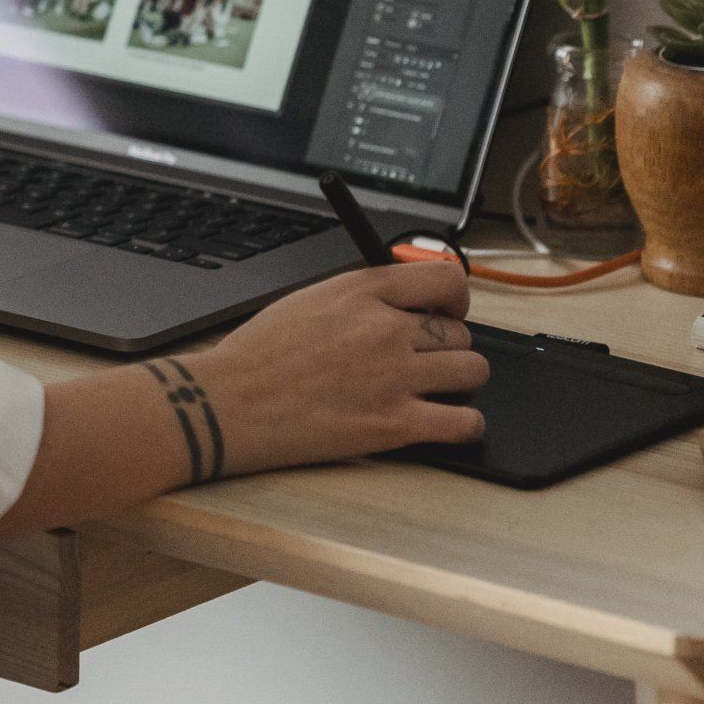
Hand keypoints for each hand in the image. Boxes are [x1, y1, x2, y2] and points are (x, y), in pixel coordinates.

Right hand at [192, 259, 487, 476]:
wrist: (231, 402)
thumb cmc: (259, 354)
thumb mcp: (311, 299)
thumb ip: (362, 296)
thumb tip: (402, 303)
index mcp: (363, 291)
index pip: (446, 279)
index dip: (456, 298)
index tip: (449, 311)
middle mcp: (386, 328)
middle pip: (460, 331)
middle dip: (449, 346)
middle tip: (428, 360)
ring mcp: (394, 377)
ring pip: (472, 370)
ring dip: (460, 381)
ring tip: (438, 390)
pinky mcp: (394, 425)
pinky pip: (464, 422)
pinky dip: (465, 423)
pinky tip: (448, 422)